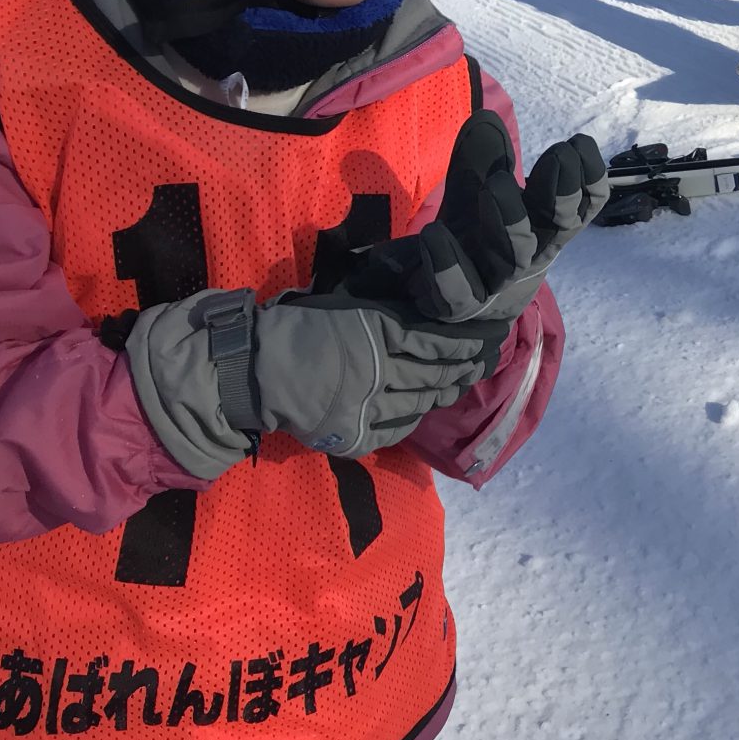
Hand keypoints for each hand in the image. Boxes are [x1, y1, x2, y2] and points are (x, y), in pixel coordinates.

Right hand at [126, 285, 489, 474]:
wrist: (248, 371)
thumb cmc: (294, 324)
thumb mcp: (345, 305)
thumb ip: (384, 312)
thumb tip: (425, 308)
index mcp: (377, 330)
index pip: (439, 336)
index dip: (469, 338)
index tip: (490, 331)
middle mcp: (381, 370)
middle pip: (439, 370)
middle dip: (468, 364)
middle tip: (488, 355)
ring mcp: (370, 406)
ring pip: (425, 399)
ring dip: (448, 388)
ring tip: (465, 378)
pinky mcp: (357, 434)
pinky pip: (401, 425)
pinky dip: (417, 413)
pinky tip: (426, 403)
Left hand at [312, 111, 606, 328]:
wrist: (443, 307)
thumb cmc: (474, 238)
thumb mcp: (476, 194)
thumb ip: (480, 160)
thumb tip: (487, 119)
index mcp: (543, 227)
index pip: (580, 206)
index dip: (588, 180)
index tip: (580, 144)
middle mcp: (529, 255)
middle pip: (556, 227)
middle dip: (562, 191)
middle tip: (559, 155)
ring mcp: (496, 283)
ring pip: (514, 256)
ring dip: (511, 219)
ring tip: (496, 183)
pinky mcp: (458, 306)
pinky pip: (458, 291)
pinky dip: (447, 264)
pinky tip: (433, 234)